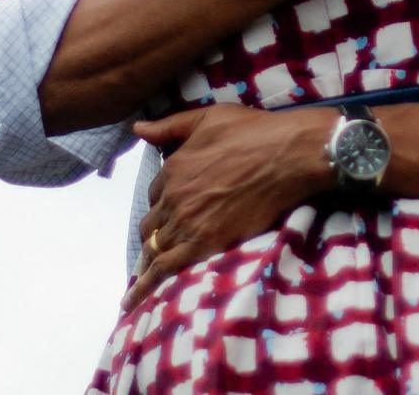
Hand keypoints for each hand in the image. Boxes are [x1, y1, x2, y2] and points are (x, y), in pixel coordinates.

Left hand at [123, 105, 330, 309]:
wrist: (288, 155)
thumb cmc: (255, 132)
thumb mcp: (209, 118)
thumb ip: (170, 126)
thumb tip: (137, 127)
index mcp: (173, 168)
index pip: (156, 193)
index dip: (164, 201)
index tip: (173, 209)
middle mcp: (173, 196)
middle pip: (152, 223)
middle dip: (157, 232)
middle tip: (165, 243)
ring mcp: (186, 221)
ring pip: (155, 247)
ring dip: (149, 260)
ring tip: (140, 280)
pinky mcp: (203, 243)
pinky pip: (164, 268)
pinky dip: (144, 287)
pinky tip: (131, 301)